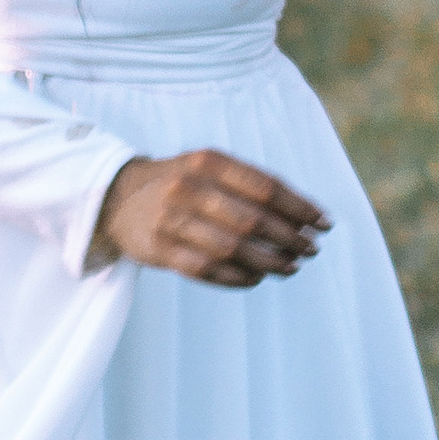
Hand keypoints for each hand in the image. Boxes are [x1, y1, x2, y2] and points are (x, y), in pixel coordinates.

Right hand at [92, 148, 328, 286]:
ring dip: (269, 262)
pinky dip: (237, 277)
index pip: (266, 187)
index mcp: (208, 161)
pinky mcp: (158, 250)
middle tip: (312, 249)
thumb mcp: (209, 166)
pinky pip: (206, 270)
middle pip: (252, 221)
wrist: (115, 195)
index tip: (323, 223)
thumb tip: (304, 216)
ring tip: (291, 267)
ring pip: (231, 249)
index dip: (300, 208)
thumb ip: (250, 184)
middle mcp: (188, 188)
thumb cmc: (180, 181)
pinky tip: (256, 278)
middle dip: (290, 238)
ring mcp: (171, 220)